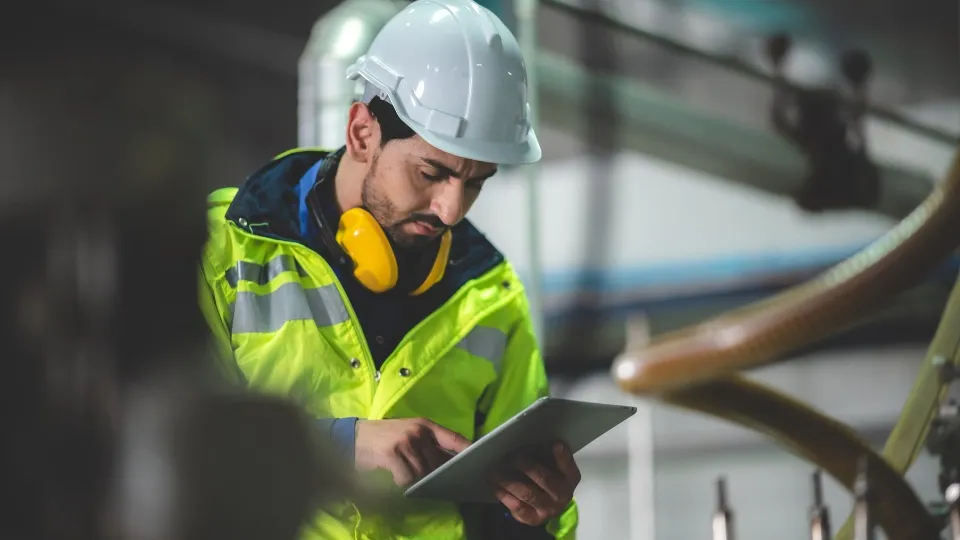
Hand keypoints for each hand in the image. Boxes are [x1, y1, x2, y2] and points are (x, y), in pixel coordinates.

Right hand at [354, 418, 471, 486]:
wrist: (354, 436)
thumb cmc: (385, 437)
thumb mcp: (410, 434)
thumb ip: (429, 445)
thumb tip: (450, 463)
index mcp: (426, 425)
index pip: (454, 438)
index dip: (467, 450)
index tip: (480, 460)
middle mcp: (419, 431)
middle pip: (437, 463)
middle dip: (431, 473)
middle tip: (418, 474)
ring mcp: (406, 442)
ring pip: (422, 473)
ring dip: (413, 478)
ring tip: (402, 471)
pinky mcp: (392, 453)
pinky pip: (406, 478)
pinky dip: (401, 482)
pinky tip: (393, 474)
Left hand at [492, 442, 580, 525]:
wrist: (549, 505)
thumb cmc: (548, 477)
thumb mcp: (553, 465)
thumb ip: (546, 455)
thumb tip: (527, 443)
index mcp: (570, 478)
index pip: (567, 466)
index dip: (562, 456)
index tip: (555, 444)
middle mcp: (562, 495)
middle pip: (544, 478)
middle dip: (525, 465)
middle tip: (510, 456)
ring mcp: (548, 509)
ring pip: (527, 493)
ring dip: (508, 480)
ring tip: (494, 470)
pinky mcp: (533, 519)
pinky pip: (517, 507)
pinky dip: (503, 494)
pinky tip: (493, 484)